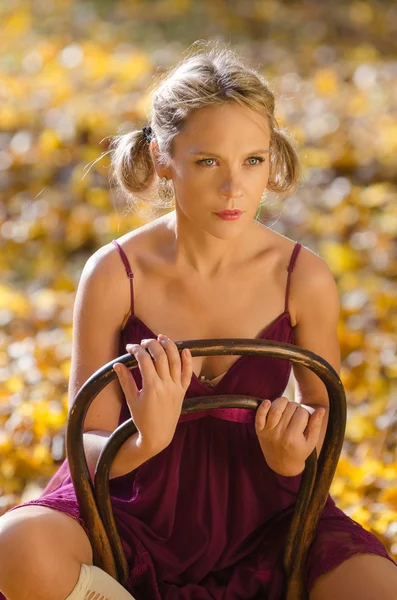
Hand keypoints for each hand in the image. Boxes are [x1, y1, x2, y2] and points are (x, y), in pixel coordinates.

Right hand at [113, 334, 192, 454]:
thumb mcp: (131, 400)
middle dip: (151, 344)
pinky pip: (188, 373)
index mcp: (151, 387)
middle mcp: (166, 385)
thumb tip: (117, 364)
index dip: (136, 350)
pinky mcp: (182, 391)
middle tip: (143, 342)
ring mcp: (176, 387)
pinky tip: (184, 349)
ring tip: (161, 337)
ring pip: (175, 360)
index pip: (144, 360)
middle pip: (160, 356)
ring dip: (169, 346)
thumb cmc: (142, 419)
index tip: (130, 348)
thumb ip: (126, 381)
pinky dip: (188, 360)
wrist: (158, 435)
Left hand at [254, 396, 325, 475]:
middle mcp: (279, 434)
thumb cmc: (299, 451)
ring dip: (283, 402)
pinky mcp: (259, 430)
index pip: (302, 413)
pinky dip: (262, 406)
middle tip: (297, 414)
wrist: (282, 465)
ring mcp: (268, 432)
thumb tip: (321, 409)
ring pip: (276, 408)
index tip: (305, 419)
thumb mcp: (311, 442)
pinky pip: (259, 415)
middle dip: (296, 407)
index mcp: (293, 438)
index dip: (306, 413)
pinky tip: (268, 402)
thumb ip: (316, 425)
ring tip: (287, 408)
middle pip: (289, 408)